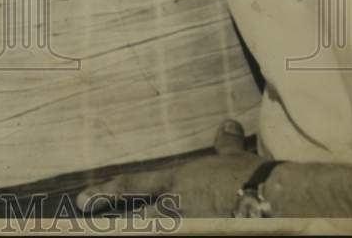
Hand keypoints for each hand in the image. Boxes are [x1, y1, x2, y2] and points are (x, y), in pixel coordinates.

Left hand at [76, 120, 263, 217]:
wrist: (268, 198)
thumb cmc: (247, 174)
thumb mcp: (231, 156)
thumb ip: (224, 144)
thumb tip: (227, 125)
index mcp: (175, 182)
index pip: (132, 186)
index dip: (107, 191)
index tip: (83, 198)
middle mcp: (175, 206)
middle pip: (138, 219)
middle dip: (117, 222)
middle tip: (95, 221)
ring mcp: (188, 225)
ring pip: (155, 229)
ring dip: (143, 226)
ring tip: (115, 229)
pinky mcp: (202, 234)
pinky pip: (180, 235)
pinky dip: (173, 231)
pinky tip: (175, 231)